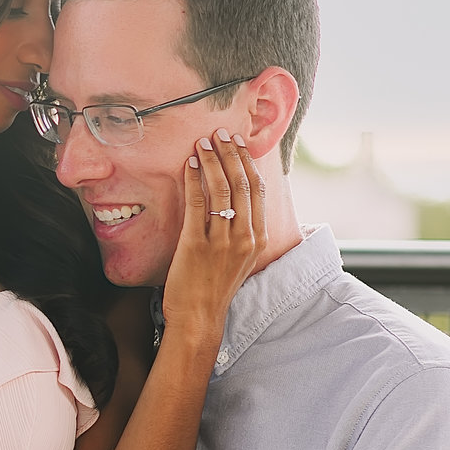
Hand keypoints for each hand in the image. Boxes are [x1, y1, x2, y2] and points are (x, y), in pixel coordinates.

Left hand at [162, 130, 267, 347]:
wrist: (199, 316)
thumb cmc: (214, 285)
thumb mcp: (239, 256)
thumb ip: (242, 229)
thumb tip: (236, 196)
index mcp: (259, 238)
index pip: (259, 190)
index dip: (248, 162)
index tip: (238, 142)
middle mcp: (246, 238)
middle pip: (243, 184)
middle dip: (231, 154)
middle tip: (220, 133)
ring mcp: (222, 242)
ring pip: (222, 190)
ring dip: (213, 161)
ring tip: (203, 142)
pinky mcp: (197, 246)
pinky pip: (197, 204)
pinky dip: (194, 180)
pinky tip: (190, 164)